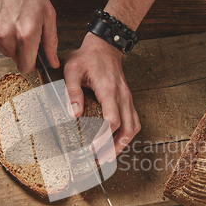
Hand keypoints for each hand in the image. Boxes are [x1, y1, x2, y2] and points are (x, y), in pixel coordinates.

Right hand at [0, 0, 59, 72]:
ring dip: (12, 44)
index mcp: (26, 35)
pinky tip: (6, 21)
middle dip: (23, 52)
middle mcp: (7, 36)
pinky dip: (1, 36)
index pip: (26, 67)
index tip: (34, 58)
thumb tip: (53, 62)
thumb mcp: (48, 15)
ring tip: (16, 25)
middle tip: (27, 35)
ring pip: (5, 51)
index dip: (32, 64)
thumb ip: (51, 42)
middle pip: (16, 60)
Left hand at [64, 33, 140, 156]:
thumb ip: (72, 91)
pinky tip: (115, 142)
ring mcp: (128, 99)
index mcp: (109, 90)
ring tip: (108, 156)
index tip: (92, 149)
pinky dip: (126, 135)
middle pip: (127, 129)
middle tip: (101, 160)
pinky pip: (133, 122)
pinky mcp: (128, 100)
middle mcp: (123, 96)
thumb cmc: (88, 57)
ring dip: (122, 144)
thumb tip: (74, 114)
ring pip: (133, 127)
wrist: (105, 46)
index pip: (112, 120)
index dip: (103, 138)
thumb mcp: (72, 69)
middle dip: (115, 148)